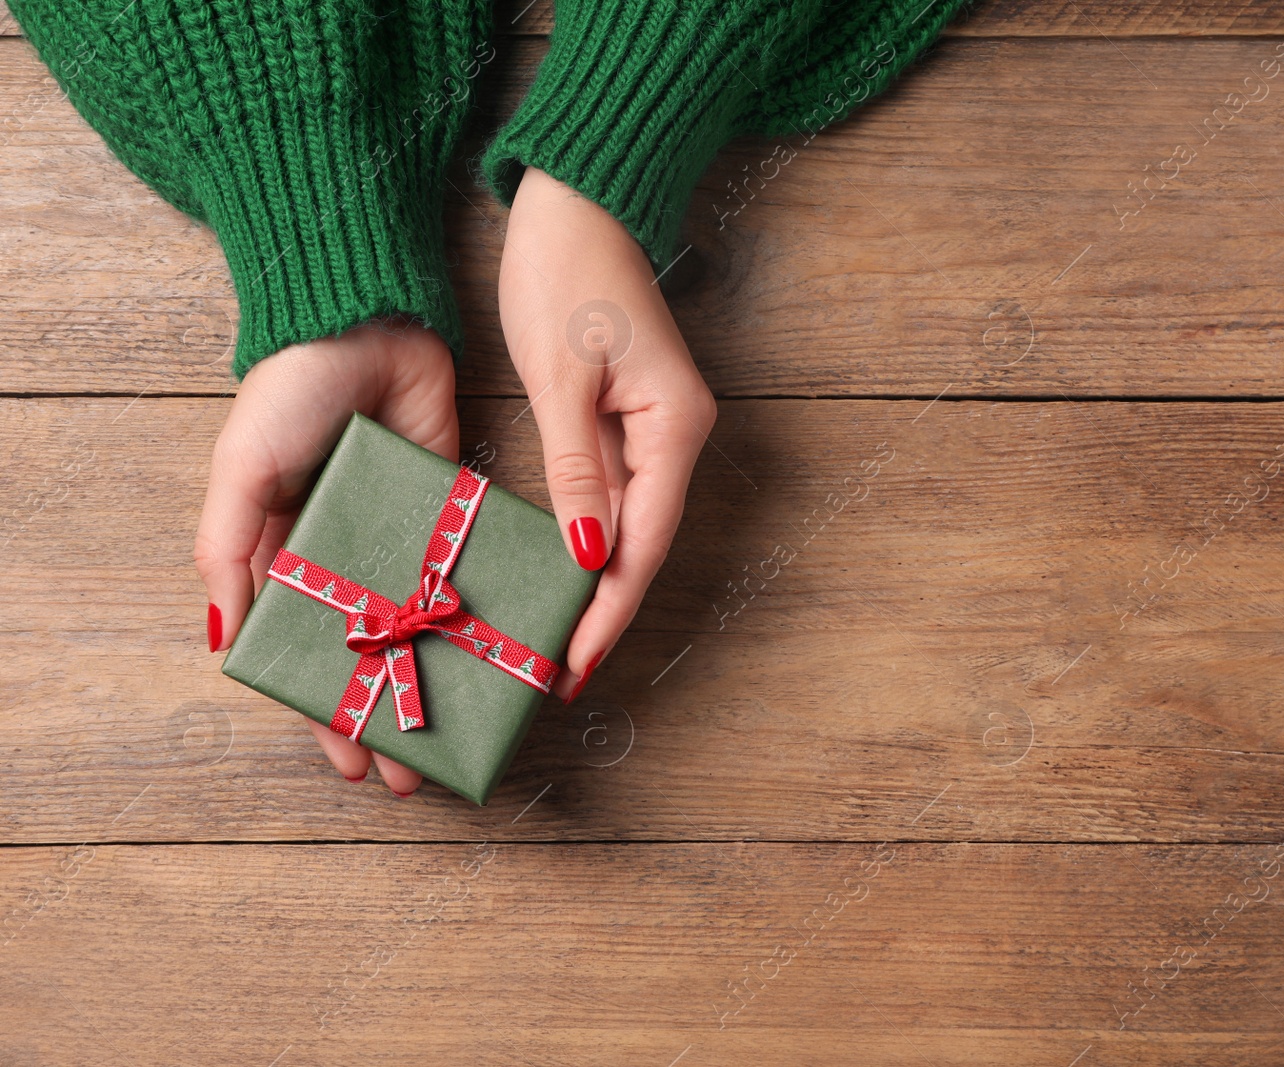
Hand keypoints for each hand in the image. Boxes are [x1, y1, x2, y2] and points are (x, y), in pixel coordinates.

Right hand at [196, 320, 456, 796]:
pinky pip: (468, 572)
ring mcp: (404, 536)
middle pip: (372, 656)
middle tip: (417, 773)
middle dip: (391, 715)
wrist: (367, 323)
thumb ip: (228, 553)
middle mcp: (348, 558)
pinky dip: (481, 614)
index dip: (325, 711)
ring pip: (425, 627)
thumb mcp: (242, 473)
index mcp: (288, 557)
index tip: (353, 764)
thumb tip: (223, 642)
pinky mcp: (452, 508)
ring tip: (463, 731)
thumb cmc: (289, 395)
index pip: (308, 656)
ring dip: (441, 680)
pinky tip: (499, 656)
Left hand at [500, 167, 715, 698]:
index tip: (573, 666)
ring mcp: (654, 428)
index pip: (643, 542)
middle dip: (601, 611)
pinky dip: (584, 538)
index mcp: (673, 427)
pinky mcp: (626, 417)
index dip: (609, 611)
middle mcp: (676, 435)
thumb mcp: (563, 378)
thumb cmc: (567, 273)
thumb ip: (577, 472)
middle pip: (642, 543)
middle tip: (555, 674)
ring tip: (550, 640)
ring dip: (593, 583)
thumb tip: (591, 558)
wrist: (576, 203)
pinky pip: (610, 495)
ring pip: (626, 525)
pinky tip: (556, 574)